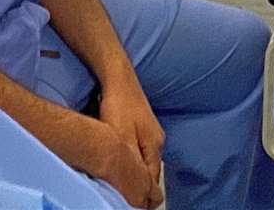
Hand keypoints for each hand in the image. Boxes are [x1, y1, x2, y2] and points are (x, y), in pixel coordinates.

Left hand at [99, 79, 164, 205]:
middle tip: (137, 205)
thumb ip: (132, 169)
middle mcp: (156, 140)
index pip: (153, 181)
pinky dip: (135, 164)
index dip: (147, 198)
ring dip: (140, 177)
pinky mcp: (139, 125)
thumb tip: (145, 195)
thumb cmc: (118, 107)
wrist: (117, 76)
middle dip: (146, 189)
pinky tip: (126, 168)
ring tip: (132, 192)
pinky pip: (140, 153)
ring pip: (146, 162)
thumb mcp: (122, 142)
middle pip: (152, 172)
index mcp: (154, 146)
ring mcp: (148, 131)